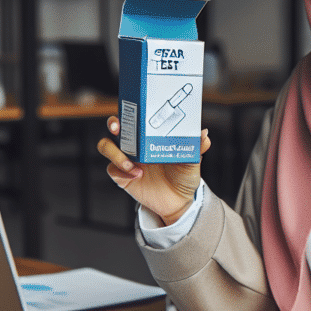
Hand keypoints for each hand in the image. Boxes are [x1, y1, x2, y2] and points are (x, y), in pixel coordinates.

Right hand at [97, 117, 211, 224]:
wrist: (178, 201)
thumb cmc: (183, 177)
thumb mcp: (192, 162)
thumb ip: (196, 148)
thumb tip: (204, 133)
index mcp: (150, 136)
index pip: (136, 118)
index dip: (129, 111)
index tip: (131, 109)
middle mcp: (135, 145)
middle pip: (115, 127)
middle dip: (113, 123)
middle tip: (117, 127)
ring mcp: (126, 159)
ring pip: (106, 146)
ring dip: (115, 152)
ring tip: (132, 164)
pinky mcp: (122, 176)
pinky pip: (112, 169)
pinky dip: (121, 170)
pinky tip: (137, 175)